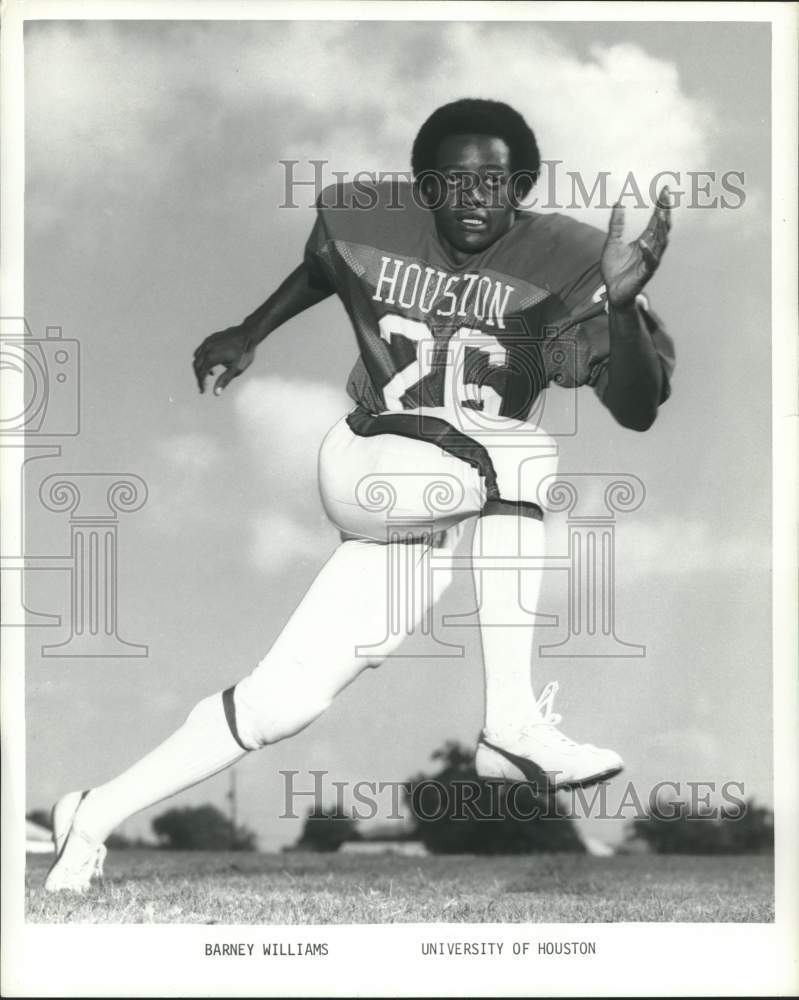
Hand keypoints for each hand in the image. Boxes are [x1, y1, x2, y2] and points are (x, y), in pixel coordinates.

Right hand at [192, 325, 255, 394]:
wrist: (249, 333)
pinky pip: (202, 349)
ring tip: (211, 374)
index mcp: (211, 357)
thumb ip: (224, 380)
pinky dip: (203, 358)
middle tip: (204, 385)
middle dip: (199, 376)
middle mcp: (207, 348)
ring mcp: (208, 342)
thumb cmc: (244, 353)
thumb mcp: (236, 369)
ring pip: (197, 356)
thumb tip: (216, 393)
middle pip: (196, 365)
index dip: (201, 383)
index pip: (201, 373)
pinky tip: (213, 362)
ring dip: (200, 367)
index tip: (203, 391)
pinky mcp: (210, 338)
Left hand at [601, 186, 671, 307]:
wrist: (612, 292)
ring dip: (662, 229)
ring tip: (662, 214)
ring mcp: (650, 261)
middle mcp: (651, 249)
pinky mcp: (645, 273)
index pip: (656, 220)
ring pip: (661, 243)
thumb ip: (616, 224)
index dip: (661, 205)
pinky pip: (650, 262)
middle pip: (663, 227)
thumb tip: (618, 203)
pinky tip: (642, 242)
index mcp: (645, 240)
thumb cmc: (614, 269)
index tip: (665, 189)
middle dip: (665, 211)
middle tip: (666, 196)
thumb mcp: (612, 242)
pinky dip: (647, 252)